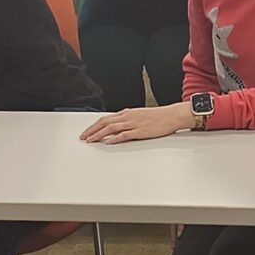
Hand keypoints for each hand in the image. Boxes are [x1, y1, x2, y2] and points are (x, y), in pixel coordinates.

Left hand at [81, 104, 196, 144]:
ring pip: (111, 128)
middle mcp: (127, 117)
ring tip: (90, 140)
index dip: (94, 125)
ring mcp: (133, 123)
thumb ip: (128, 121)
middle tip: (83, 137)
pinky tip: (107, 142)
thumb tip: (118, 128)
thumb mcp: (139, 116)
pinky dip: (114, 138)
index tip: (86, 132)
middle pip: (104, 122)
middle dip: (92, 130)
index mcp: (126, 113)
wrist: (171, 116)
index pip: (105, 119)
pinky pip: (123, 135)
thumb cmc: (158, 117)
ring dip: (99, 134)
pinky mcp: (139, 131)